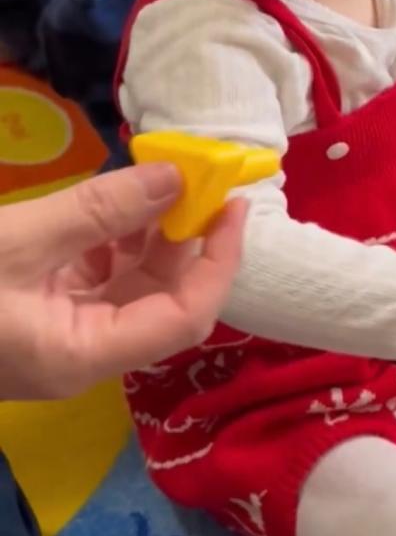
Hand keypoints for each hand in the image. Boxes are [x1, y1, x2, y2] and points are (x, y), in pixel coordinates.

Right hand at [0, 164, 245, 400]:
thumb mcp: (17, 240)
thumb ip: (98, 210)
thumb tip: (173, 178)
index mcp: (86, 356)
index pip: (185, 318)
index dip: (218, 261)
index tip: (233, 206)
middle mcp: (85, 357)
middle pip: (161, 301)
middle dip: (182, 241)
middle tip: (193, 181)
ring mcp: (62, 340)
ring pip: (128, 289)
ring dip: (144, 238)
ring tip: (149, 183)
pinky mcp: (41, 320)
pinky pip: (94, 284)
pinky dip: (106, 245)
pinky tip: (102, 208)